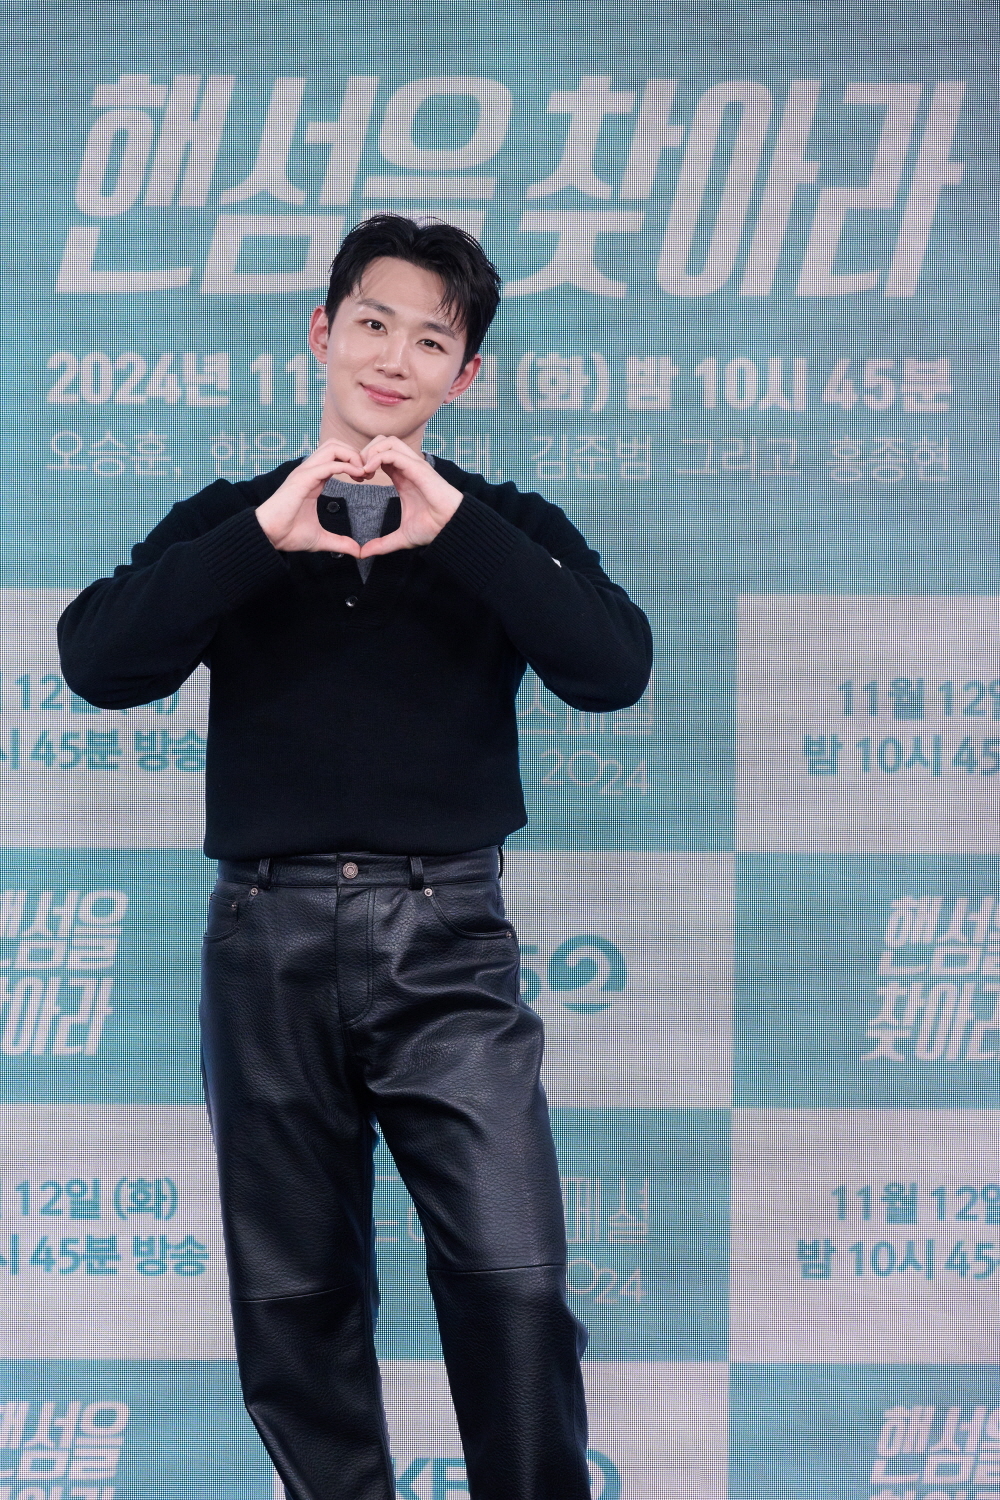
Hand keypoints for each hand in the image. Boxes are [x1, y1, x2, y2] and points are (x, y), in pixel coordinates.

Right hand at [255, 439, 365, 553]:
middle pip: (335, 444)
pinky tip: (357, 476)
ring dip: (352, 456)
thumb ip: (340, 542)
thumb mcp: (321, 538)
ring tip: (363, 473)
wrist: (268, 536)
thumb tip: (357, 551)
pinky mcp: (303, 479)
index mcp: (313, 479)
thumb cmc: (288, 534)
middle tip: (367, 473)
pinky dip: (346, 466)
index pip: (335, 456)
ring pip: (332, 447)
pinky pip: (329, 464)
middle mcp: (308, 471)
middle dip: (355, 454)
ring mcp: (305, 473)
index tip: (365, 478)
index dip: (353, 462)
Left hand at [355, 436, 462, 557]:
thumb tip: (365, 553)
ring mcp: (413, 465)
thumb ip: (382, 544)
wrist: (450, 528)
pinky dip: (377, 457)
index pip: (381, 454)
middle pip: (382, 441)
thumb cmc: (432, 528)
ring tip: (364, 471)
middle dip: (365, 452)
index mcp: (402, 476)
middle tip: (359, 472)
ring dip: (370, 452)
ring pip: (387, 441)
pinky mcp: (418, 468)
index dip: (365, 462)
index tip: (358, 479)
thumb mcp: (401, 537)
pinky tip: (369, 472)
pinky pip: (393, 453)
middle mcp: (407, 467)